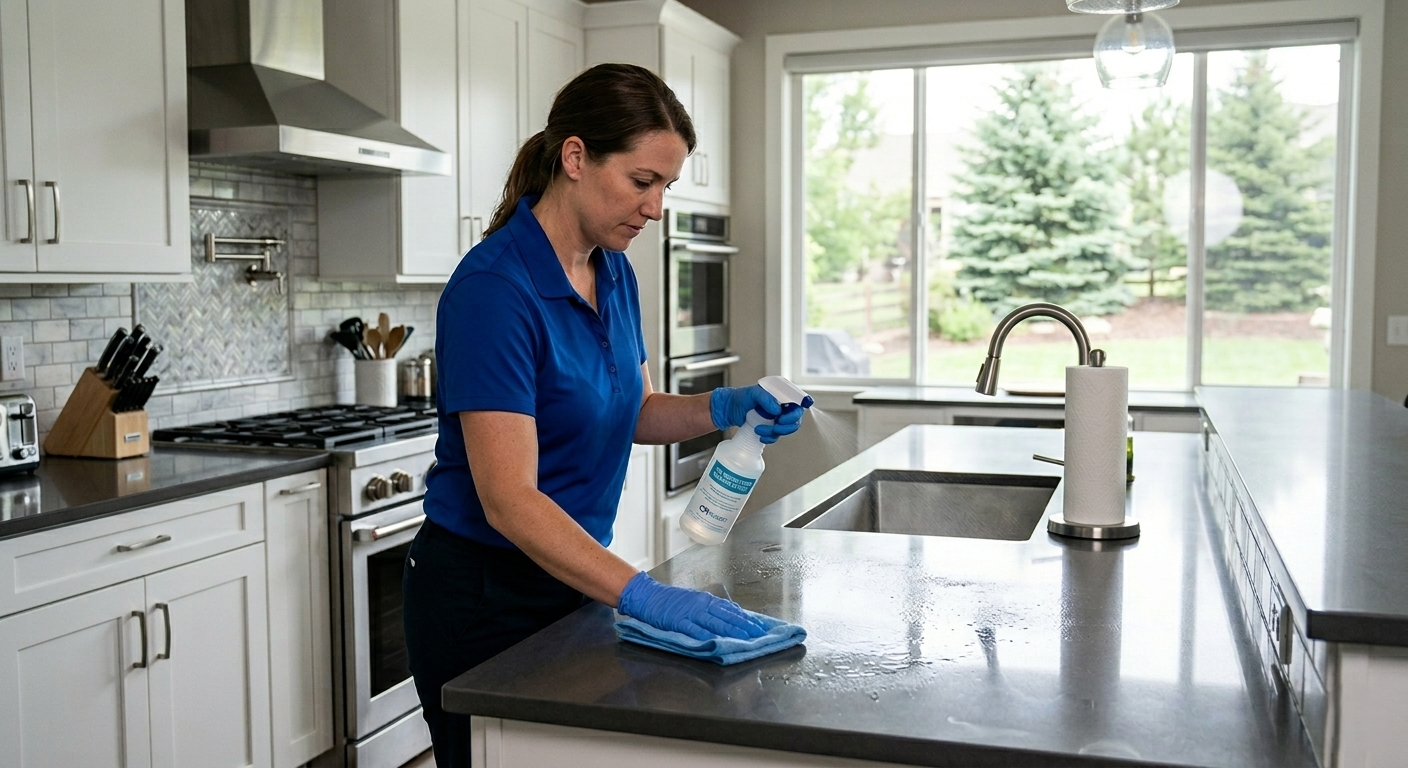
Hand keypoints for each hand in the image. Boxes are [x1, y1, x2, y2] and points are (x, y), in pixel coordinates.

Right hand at [617, 572, 765, 640]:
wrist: (648, 596)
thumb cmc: (671, 600)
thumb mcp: (695, 600)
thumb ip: (712, 608)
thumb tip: (733, 613)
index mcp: (707, 600)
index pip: (732, 610)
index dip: (747, 619)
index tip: (760, 627)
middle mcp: (702, 605)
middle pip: (728, 617)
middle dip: (745, 627)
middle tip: (760, 635)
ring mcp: (691, 613)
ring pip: (716, 623)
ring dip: (732, 631)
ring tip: (746, 639)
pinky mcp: (679, 622)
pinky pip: (695, 630)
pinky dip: (707, 636)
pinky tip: (717, 641)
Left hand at [709, 386, 812, 443]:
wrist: (730, 409)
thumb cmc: (741, 397)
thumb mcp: (753, 393)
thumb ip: (766, 399)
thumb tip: (778, 410)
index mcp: (782, 394)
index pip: (798, 403)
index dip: (796, 413)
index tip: (783, 419)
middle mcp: (783, 406)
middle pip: (795, 419)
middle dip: (786, 426)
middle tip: (775, 427)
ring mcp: (778, 417)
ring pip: (786, 429)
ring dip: (775, 433)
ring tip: (759, 430)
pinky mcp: (772, 427)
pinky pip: (777, 436)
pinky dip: (771, 438)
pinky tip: (761, 436)